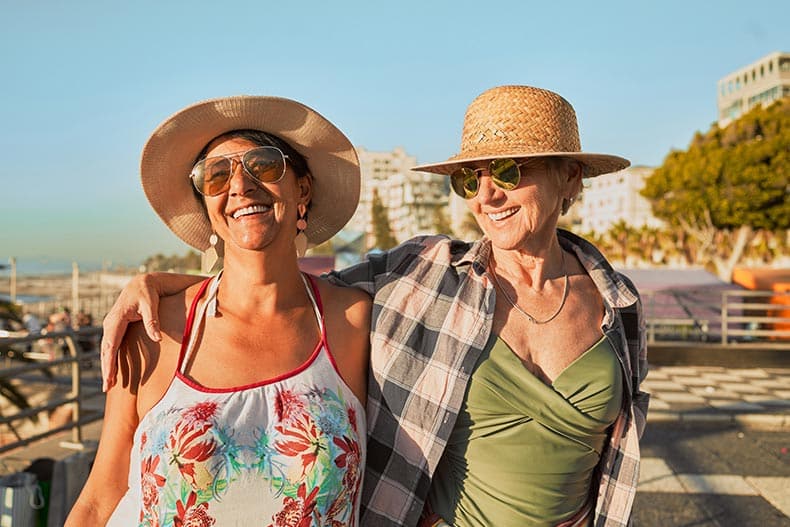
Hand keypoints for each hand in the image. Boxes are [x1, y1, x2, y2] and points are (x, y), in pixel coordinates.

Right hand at [100, 274, 160, 390]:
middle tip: (107, 387)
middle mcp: (110, 323)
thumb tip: (157, 338)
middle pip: (106, 351)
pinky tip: (113, 371)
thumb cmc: (147, 293)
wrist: (142, 283)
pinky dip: (111, 359)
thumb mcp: (150, 304)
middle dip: (106, 369)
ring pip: (107, 350)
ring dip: (108, 366)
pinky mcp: (116, 328)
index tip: (110, 377)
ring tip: (109, 384)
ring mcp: (111, 326)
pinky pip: (112, 346)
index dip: (109, 363)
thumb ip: (152, 321)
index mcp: (116, 319)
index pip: (111, 345)